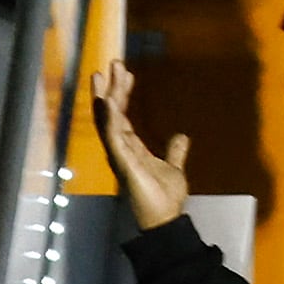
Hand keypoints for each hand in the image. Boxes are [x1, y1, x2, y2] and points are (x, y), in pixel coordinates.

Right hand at [91, 61, 190, 230]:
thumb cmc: (164, 197)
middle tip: (113, 63)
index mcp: (131, 148)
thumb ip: (175, 151)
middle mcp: (121, 149)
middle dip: (112, 88)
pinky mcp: (123, 163)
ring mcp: (120, 155)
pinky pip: (113, 138)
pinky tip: (107, 103)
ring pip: (108, 121)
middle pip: (112, 113)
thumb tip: (181, 136)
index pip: (123, 116)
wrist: (166, 220)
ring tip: (102, 74)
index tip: (125, 73)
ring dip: (105, 97)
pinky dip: (109, 120)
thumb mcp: (174, 167)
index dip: (123, 94)